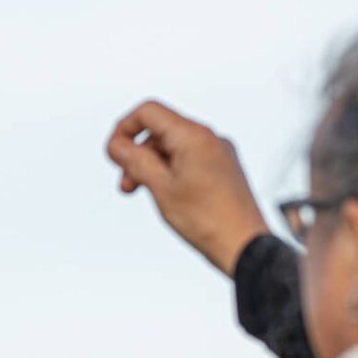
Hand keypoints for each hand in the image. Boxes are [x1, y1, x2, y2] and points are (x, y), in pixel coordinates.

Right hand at [107, 100, 270, 276]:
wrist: (244, 245)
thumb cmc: (206, 219)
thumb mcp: (160, 187)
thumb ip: (134, 161)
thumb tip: (117, 144)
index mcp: (194, 136)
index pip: (149, 112)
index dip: (124, 128)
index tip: (114, 154)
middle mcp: (210, 138)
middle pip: (159, 131)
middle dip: (136, 154)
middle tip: (126, 184)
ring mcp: (219, 152)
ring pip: (173, 147)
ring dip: (151, 165)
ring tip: (143, 192)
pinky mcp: (224, 168)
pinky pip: (189, 159)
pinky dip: (170, 171)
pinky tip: (168, 195)